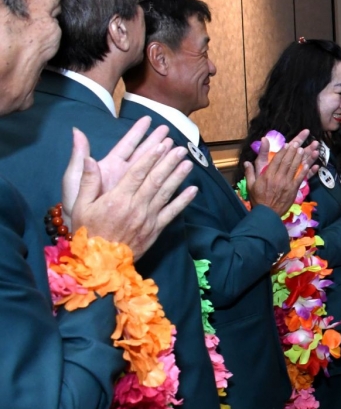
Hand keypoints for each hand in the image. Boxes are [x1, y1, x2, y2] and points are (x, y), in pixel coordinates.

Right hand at [66, 129, 197, 259]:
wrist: (100, 263)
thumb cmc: (88, 232)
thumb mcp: (80, 206)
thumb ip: (88, 182)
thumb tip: (90, 159)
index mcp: (117, 199)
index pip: (136, 173)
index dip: (150, 158)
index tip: (160, 145)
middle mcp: (136, 207)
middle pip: (155, 180)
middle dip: (168, 162)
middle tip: (180, 148)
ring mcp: (148, 218)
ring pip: (166, 193)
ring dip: (178, 177)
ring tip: (188, 162)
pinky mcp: (155, 229)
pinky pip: (172, 212)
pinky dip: (183, 201)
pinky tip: (193, 190)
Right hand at [246, 130, 316, 215]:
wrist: (267, 213)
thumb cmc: (258, 199)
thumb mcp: (250, 185)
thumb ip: (250, 172)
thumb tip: (246, 162)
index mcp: (267, 175)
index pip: (276, 160)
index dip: (283, 151)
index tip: (287, 144)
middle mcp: (278, 178)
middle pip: (287, 161)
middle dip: (292, 151)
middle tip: (298, 143)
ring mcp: (287, 184)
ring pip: (294, 168)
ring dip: (299, 158)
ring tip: (303, 149)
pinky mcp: (293, 190)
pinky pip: (300, 178)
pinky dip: (305, 171)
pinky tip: (309, 164)